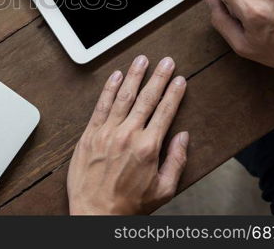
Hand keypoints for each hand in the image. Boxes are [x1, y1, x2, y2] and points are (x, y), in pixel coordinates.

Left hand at [67, 55, 188, 214]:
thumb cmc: (129, 204)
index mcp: (148, 147)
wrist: (95, 213)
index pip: (165, 112)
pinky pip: (101, 106)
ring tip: (142, 60)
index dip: (174, 93)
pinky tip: (116, 76)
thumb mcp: (164, 189)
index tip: (180, 80)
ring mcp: (106, 132)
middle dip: (159, 77)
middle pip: (146, 98)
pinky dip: (109, 89)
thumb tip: (183, 137)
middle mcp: (127, 135)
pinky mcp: (90, 134)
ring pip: (123, 97)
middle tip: (167, 61)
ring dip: (134, 76)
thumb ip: (176, 160)